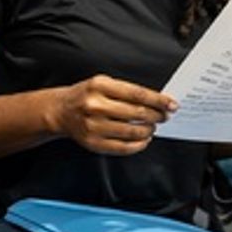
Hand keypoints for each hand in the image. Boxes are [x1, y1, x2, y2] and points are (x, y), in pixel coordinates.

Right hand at [49, 75, 176, 155]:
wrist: (61, 111)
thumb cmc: (86, 95)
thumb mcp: (103, 83)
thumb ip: (126, 90)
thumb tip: (157, 102)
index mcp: (100, 86)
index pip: (137, 94)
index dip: (158, 100)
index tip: (171, 104)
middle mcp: (96, 106)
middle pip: (137, 113)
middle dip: (157, 116)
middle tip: (164, 116)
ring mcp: (94, 126)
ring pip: (132, 131)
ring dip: (148, 130)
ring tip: (152, 127)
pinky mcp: (94, 143)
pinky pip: (123, 147)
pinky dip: (139, 144)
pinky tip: (144, 139)